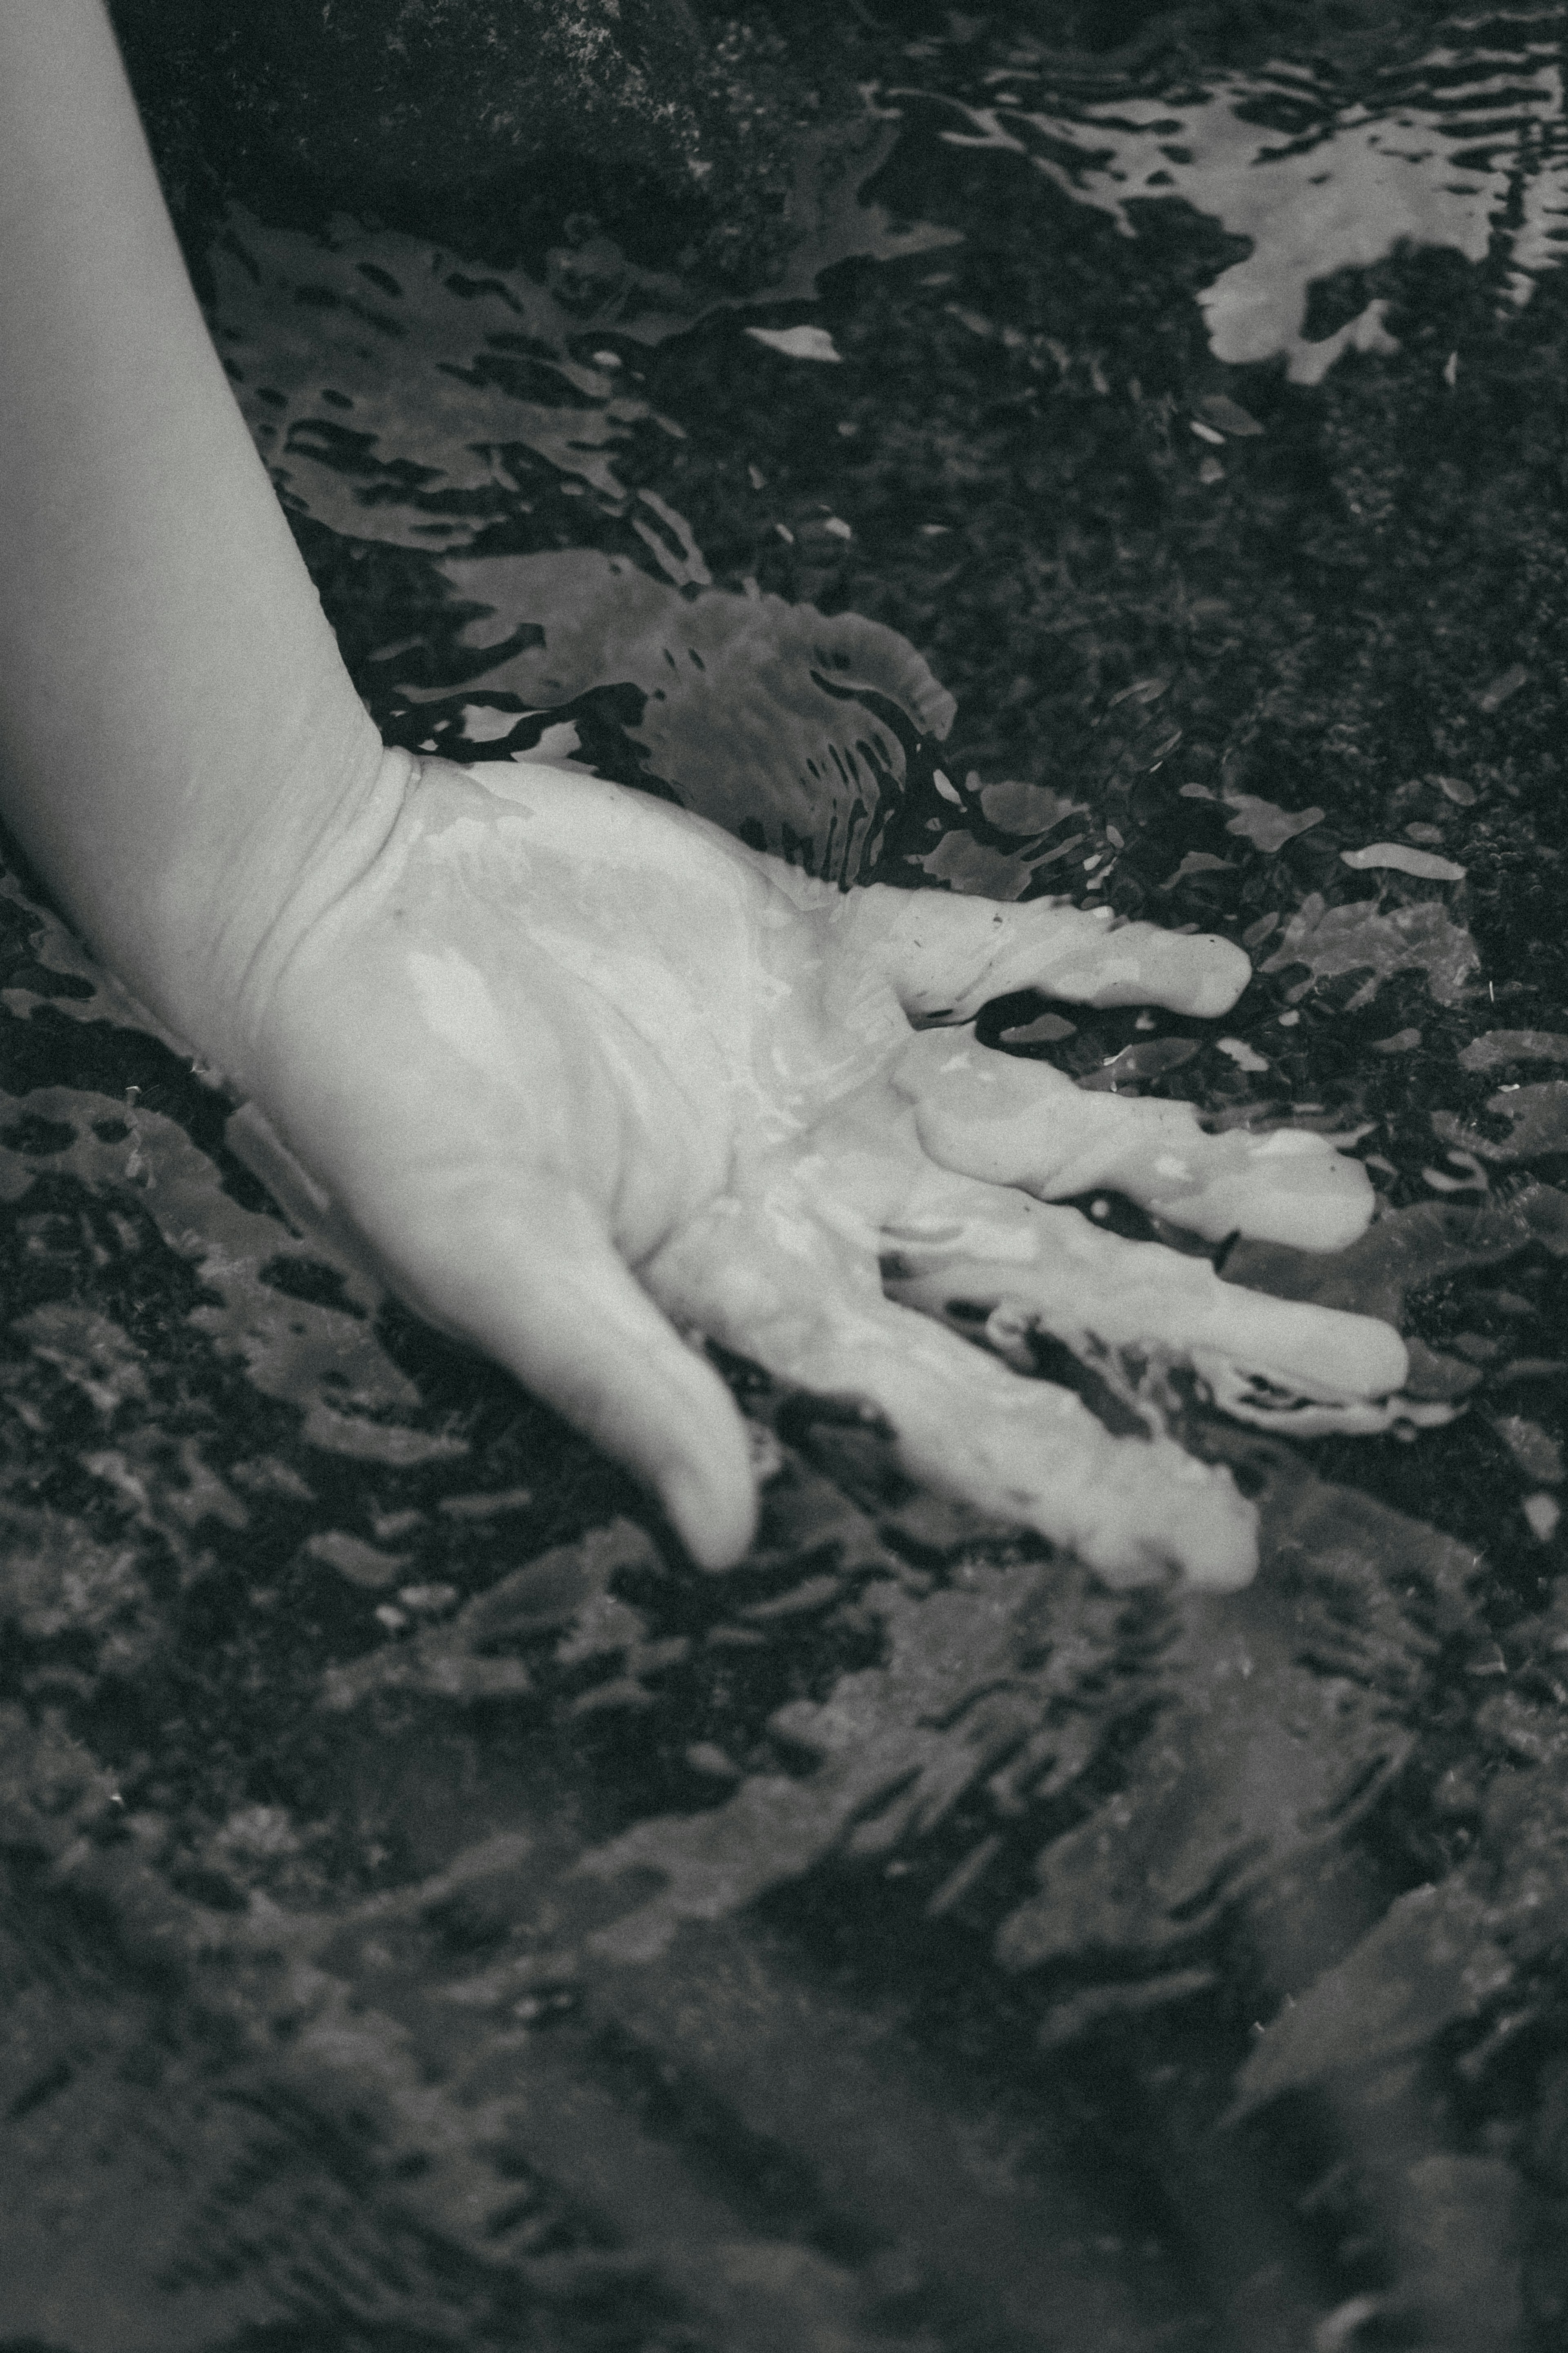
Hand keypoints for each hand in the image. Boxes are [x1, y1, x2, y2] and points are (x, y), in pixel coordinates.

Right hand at [235, 755, 1408, 1587]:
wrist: (334, 900)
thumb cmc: (370, 1093)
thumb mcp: (485, 1252)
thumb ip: (621, 1382)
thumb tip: (728, 1542)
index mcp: (749, 1285)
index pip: (949, 1405)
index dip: (1082, 1473)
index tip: (1215, 1539)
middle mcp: (819, 1193)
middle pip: (1049, 1275)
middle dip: (1202, 1325)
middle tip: (1364, 1370)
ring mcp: (830, 1070)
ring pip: (1054, 1128)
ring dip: (1194, 1157)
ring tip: (1338, 1198)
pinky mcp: (818, 946)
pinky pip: (990, 956)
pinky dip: (1097, 964)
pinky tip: (1215, 992)